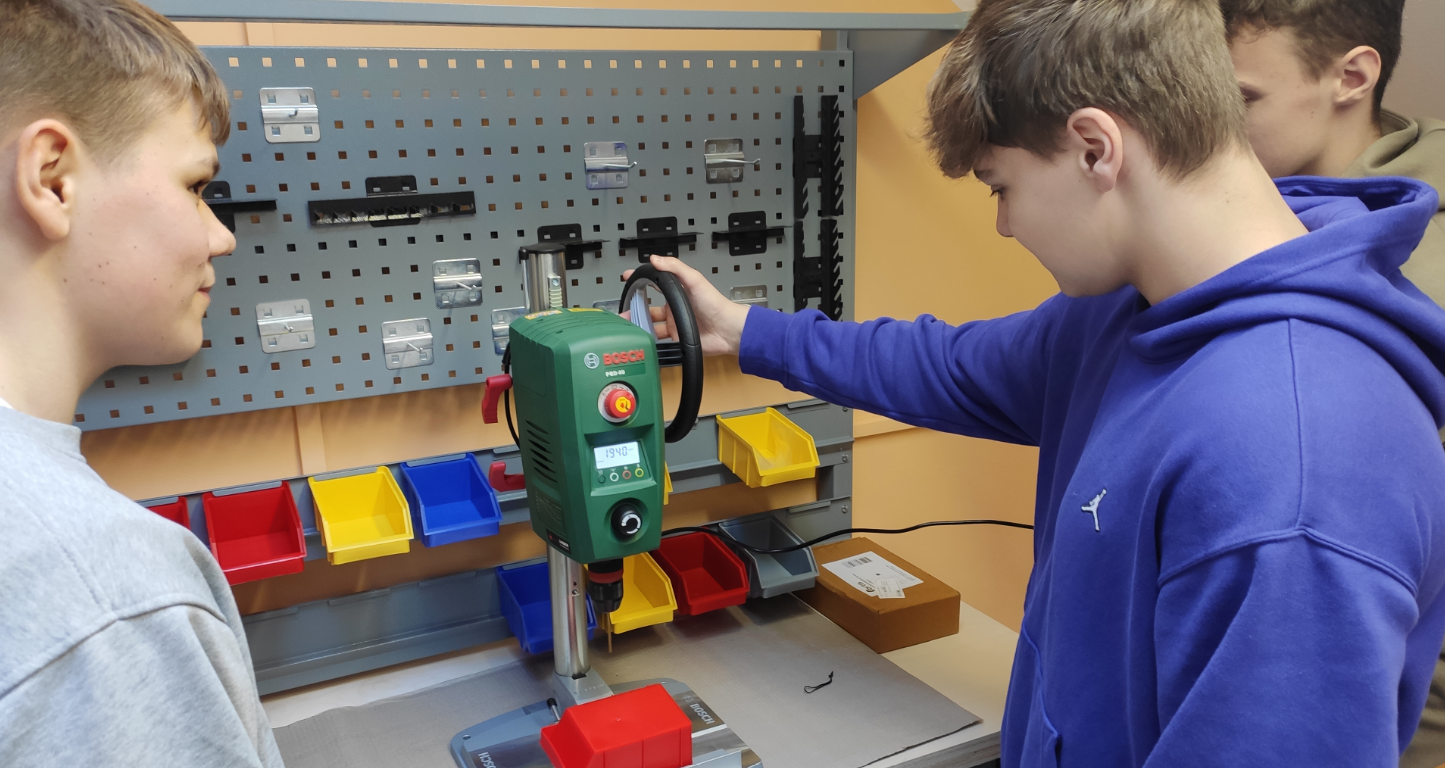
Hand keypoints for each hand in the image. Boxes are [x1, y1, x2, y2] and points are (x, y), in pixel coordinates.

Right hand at [623, 254, 748, 355]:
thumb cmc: (716, 304)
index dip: (640, 280)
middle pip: (648, 307)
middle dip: (634, 308)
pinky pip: (660, 340)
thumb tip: (656, 258)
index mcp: (677, 292)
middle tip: (623, 310)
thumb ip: (675, 268)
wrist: (727, 330)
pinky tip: (645, 338)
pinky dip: (651, 340)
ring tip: (630, 326)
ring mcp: (674, 324)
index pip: (654, 284)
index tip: (627, 277)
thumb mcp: (695, 280)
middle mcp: (674, 308)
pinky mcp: (677, 339)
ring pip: (651, 325)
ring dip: (640, 325)